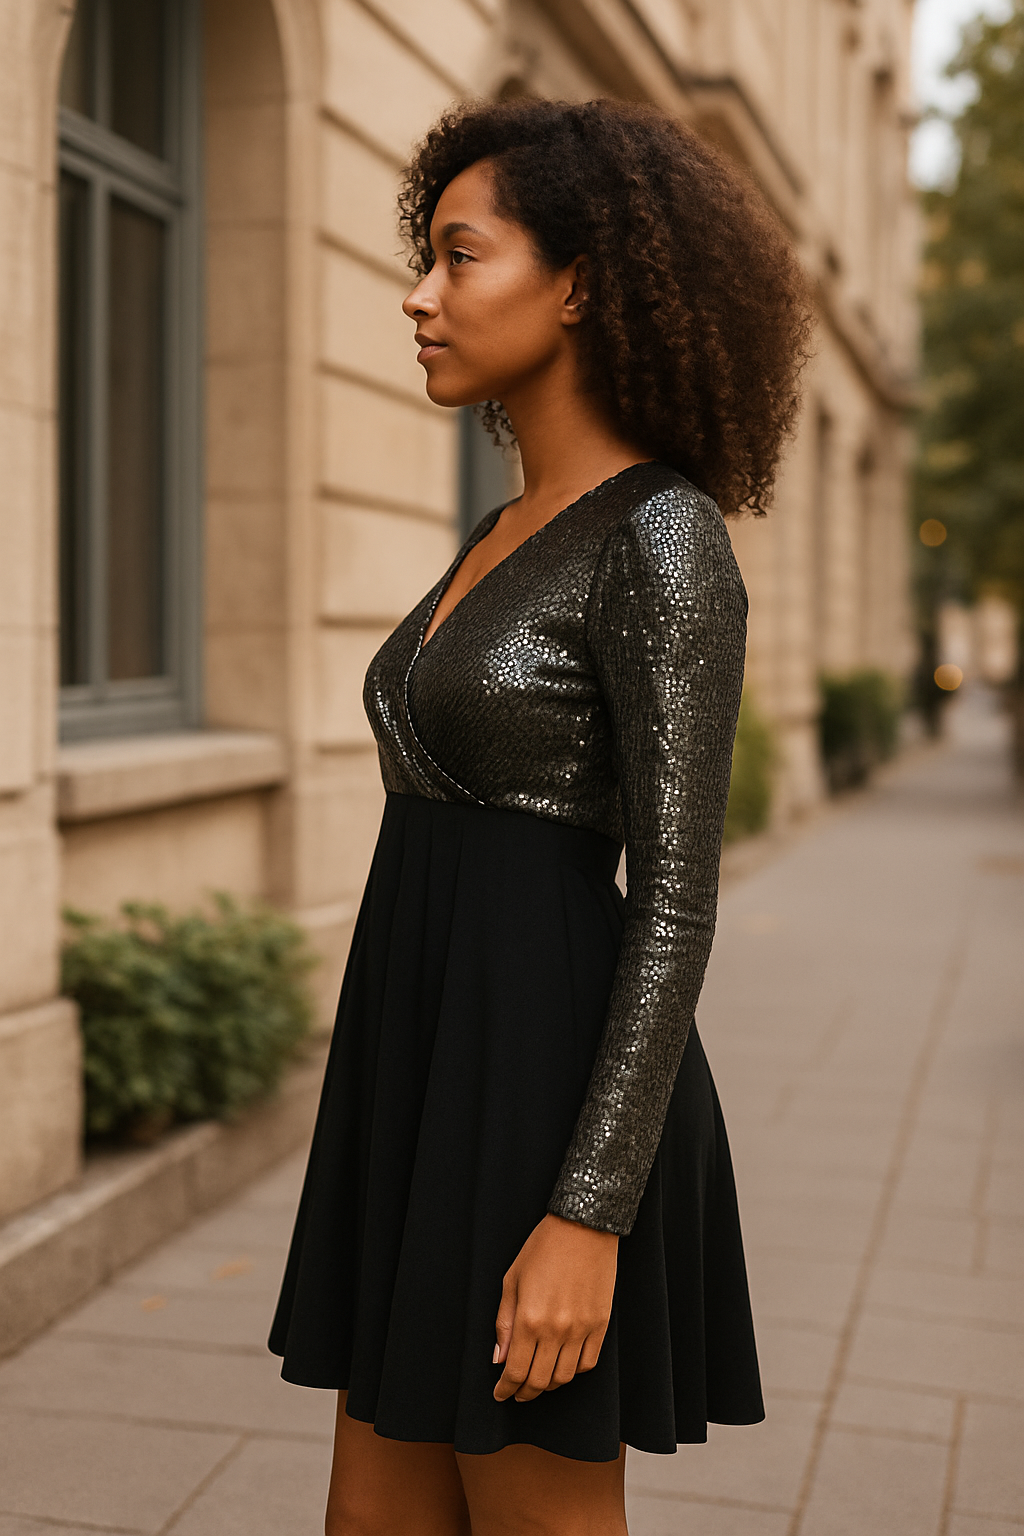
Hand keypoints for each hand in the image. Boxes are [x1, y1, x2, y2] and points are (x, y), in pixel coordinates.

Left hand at [492, 1212, 617, 1402]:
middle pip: (540, 1381)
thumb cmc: (542, 1248)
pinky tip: (563, 1364)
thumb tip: (499, 1359)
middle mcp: (556, 1330)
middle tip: (516, 1393)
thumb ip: (504, 1323)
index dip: (506, 1389)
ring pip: (564, 1377)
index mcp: (529, 1320)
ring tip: (538, 1379)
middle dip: (524, 1393)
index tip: (501, 1394)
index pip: (516, 1371)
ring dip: (548, 1384)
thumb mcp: (512, 1281)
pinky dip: (574, 1371)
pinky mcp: (600, 1324)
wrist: (583, 1227)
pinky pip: (588, 1363)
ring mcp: (581, 1329)